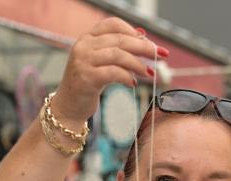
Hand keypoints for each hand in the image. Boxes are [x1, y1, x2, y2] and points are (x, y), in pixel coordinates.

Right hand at [53, 17, 168, 123]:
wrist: (69, 105)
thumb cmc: (89, 82)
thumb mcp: (102, 62)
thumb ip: (118, 50)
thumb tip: (143, 36)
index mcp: (88, 37)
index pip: (114, 24)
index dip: (135, 32)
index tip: (152, 44)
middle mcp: (84, 45)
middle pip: (120, 40)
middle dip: (144, 47)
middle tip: (161, 55)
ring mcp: (83, 60)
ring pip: (118, 55)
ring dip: (138, 64)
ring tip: (149, 73)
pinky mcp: (86, 77)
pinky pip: (113, 72)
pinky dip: (127, 77)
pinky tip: (132, 83)